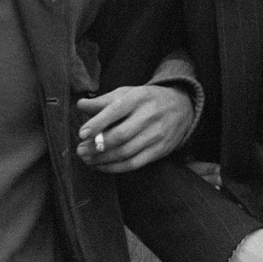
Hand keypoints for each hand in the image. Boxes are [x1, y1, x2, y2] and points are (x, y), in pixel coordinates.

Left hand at [76, 85, 193, 172]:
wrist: (182, 107)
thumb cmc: (147, 100)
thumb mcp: (128, 93)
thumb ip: (104, 100)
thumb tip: (80, 105)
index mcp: (139, 98)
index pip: (116, 111)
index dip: (98, 123)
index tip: (82, 134)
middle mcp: (149, 116)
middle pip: (121, 135)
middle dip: (97, 146)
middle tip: (80, 150)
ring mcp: (157, 134)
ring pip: (126, 152)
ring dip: (103, 159)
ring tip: (88, 159)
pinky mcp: (160, 150)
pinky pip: (134, 163)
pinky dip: (115, 168)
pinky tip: (102, 166)